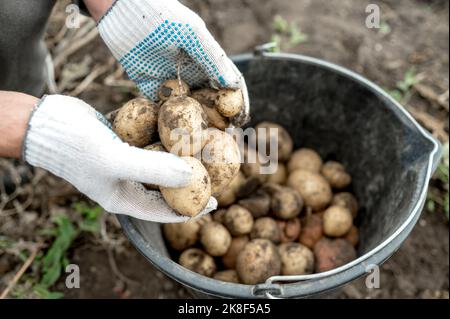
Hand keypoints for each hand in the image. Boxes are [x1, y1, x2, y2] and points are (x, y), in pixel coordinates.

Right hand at [23, 95, 216, 221]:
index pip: (166, 211)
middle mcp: (127, 182)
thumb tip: (193, 176)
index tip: (216, 200)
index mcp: (125, 198)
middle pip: (166, 184)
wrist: (44, 122)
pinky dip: (164, 133)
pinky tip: (182, 123)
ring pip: (160, 160)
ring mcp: (125, 161)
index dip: (193, 208)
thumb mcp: (116, 161)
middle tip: (215, 168)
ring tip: (204, 144)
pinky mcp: (122, 141)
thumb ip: (154, 170)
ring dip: (180, 152)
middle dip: (190, 178)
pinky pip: (150, 140)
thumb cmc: (76, 147)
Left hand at [97, 0, 249, 126]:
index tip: (241, 119)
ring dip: (194, 123)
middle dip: (217, 118)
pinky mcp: (149, 87)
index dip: (237, 101)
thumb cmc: (161, 16)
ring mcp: (170, 80)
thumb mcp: (192, 34)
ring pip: (187, 108)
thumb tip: (233, 85)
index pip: (227, 83)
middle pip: (209, 100)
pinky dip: (168, 119)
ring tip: (200, 139)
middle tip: (221, 137)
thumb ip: (212, 58)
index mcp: (205, 59)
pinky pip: (161, 107)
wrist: (119, 10)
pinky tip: (174, 133)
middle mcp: (191, 72)